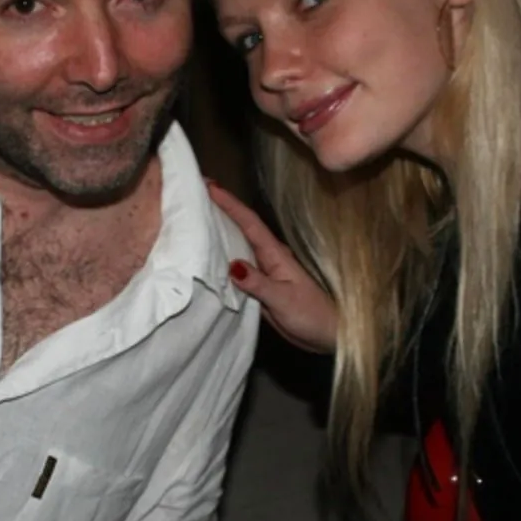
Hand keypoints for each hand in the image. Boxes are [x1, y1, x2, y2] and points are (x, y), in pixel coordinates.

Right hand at [207, 181, 337, 353]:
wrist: (328, 335)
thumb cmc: (313, 314)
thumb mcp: (285, 299)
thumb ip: (258, 283)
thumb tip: (231, 265)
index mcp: (275, 254)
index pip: (249, 223)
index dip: (229, 204)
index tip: (209, 186)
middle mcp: (267, 258)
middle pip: (240, 228)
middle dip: (218, 210)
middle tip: (193, 194)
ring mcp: (262, 272)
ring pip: (235, 247)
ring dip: (216, 233)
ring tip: (192, 221)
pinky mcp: (258, 289)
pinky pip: (235, 270)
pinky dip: (220, 260)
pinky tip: (205, 258)